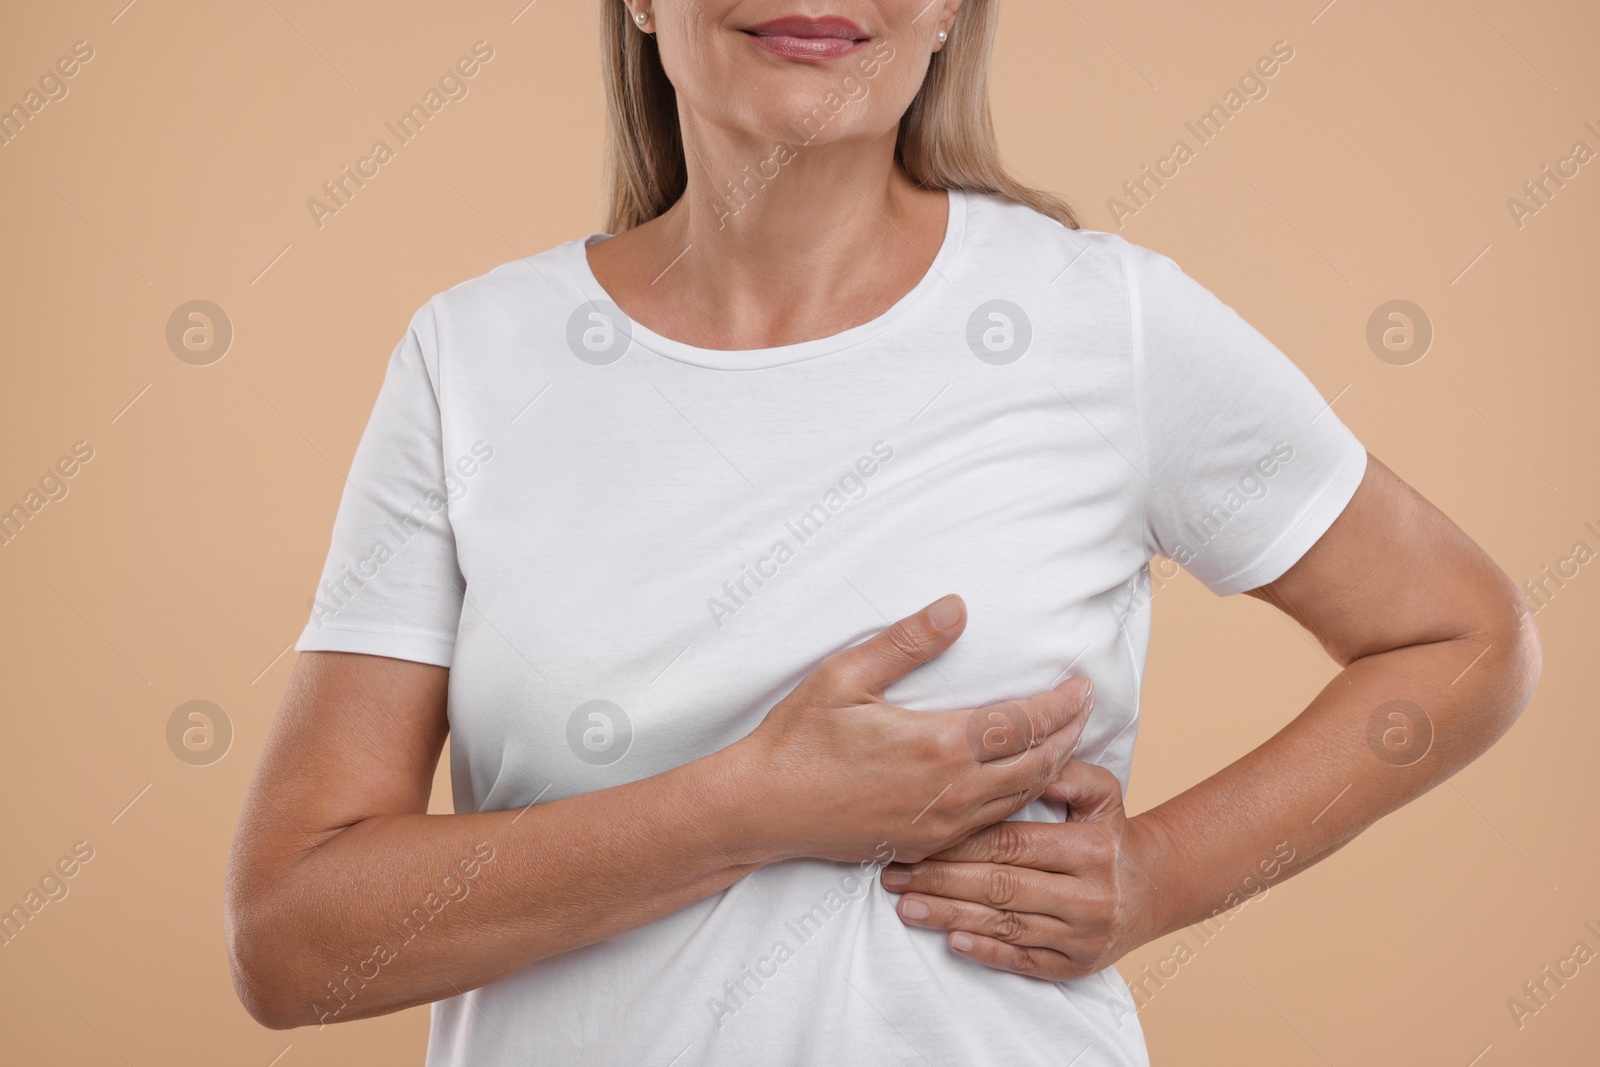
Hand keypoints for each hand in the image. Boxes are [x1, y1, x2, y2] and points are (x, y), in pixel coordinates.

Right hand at [738, 594, 1094, 866]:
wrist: (763, 808)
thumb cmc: (799, 739)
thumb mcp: (845, 676)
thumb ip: (906, 642)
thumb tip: (956, 608)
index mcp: (939, 745)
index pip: (1024, 723)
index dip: (1061, 704)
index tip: (1083, 685)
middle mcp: (951, 791)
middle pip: (1037, 764)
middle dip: (1070, 734)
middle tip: (1088, 708)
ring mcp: (942, 823)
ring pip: (1021, 797)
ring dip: (1053, 766)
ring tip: (1069, 740)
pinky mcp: (928, 843)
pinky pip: (993, 823)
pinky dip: (1023, 799)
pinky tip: (1024, 784)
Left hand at [879, 759, 1164, 980]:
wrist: (1155, 890)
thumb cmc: (1111, 832)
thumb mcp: (1101, 792)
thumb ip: (1065, 773)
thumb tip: (1028, 761)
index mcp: (1089, 850)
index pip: (1011, 844)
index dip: (960, 841)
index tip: (916, 836)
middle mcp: (1089, 896)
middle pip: (1000, 886)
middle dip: (940, 880)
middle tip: (893, 873)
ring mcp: (1083, 936)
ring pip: (1005, 925)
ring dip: (949, 917)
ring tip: (905, 906)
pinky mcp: (1076, 966)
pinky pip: (1024, 962)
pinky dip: (987, 952)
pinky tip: (951, 941)